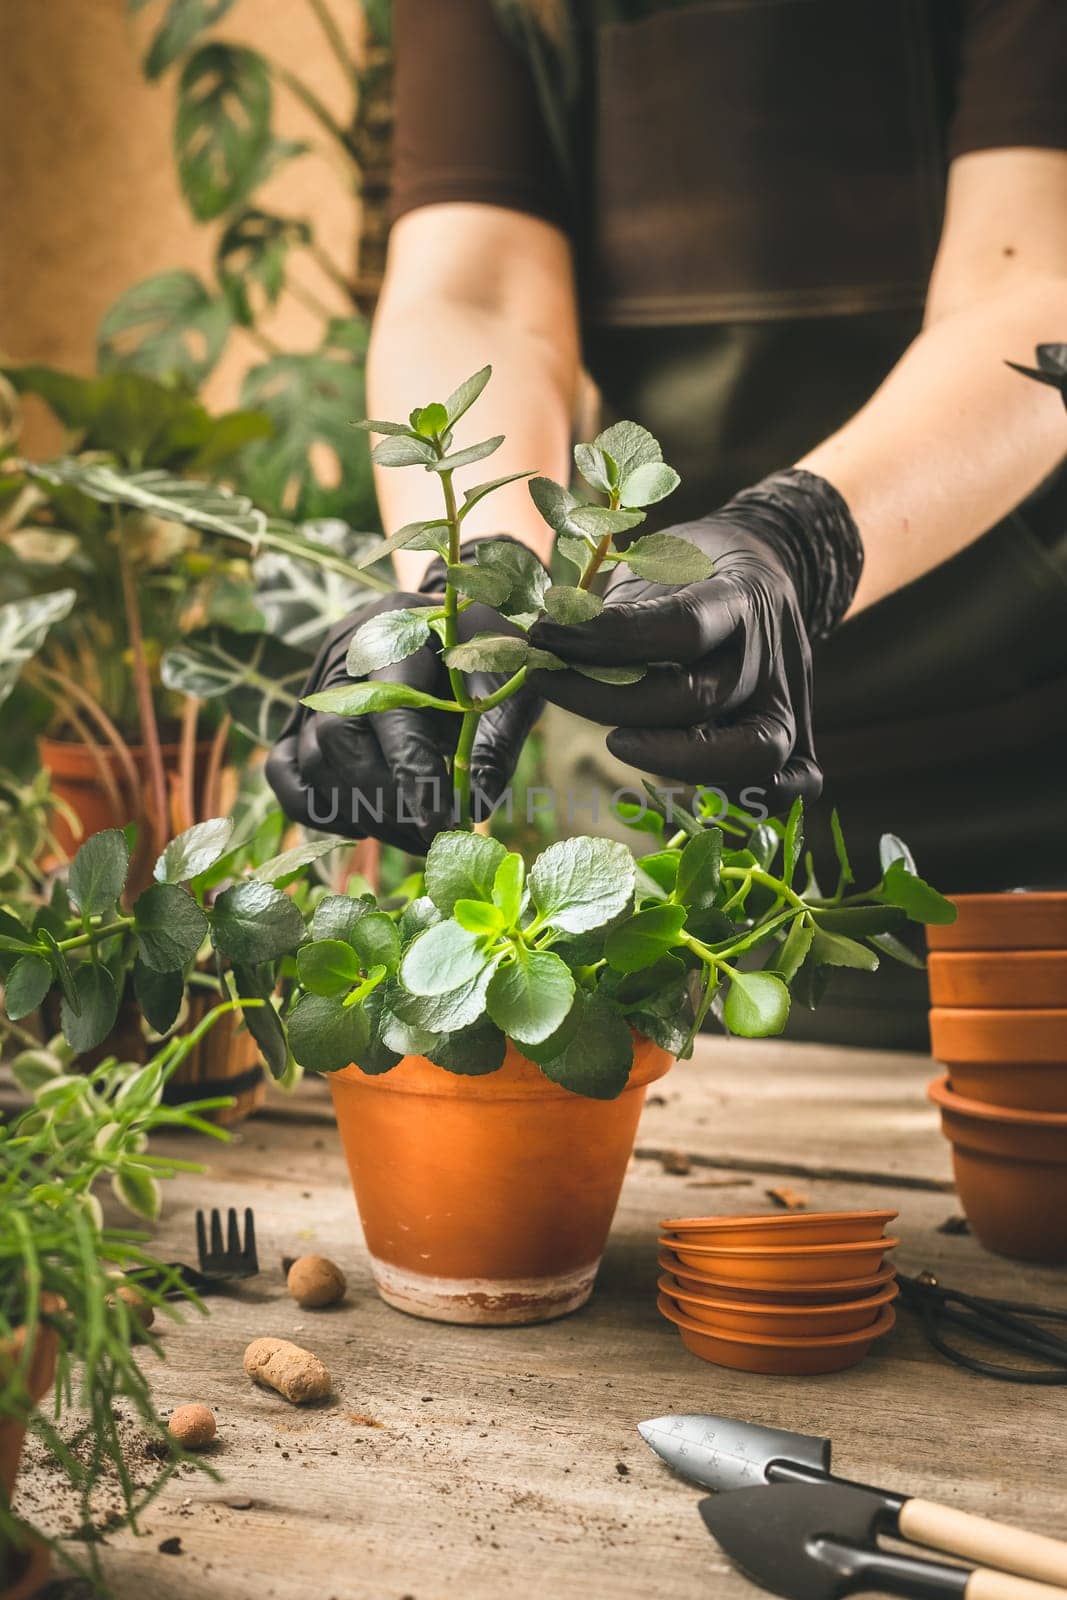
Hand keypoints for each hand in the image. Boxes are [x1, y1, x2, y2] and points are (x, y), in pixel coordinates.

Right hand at [266, 590, 541, 850]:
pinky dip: (318, 807)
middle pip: (335, 737)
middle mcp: (344, 654)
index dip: (412, 773)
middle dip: (383, 798)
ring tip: (413, 834)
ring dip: (359, 811)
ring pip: (310, 759)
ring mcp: (316, 685)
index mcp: (399, 630)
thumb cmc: (491, 650)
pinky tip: (366, 823)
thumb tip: (471, 808)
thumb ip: (494, 744)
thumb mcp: (510, 685)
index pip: (389, 710)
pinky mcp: (303, 716)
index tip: (441, 822)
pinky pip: (285, 768)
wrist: (459, 621)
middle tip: (430, 834)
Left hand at [528, 469, 861, 812]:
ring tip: (614, 742)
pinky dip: (751, 799)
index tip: (545, 638)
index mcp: (741, 595)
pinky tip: (689, 789)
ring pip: (751, 754)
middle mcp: (771, 653)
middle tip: (549, 684)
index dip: (609, 640)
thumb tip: (533, 639)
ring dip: (672, 758)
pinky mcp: (798, 734)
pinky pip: (793, 784)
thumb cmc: (691, 569)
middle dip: (611, 701)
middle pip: (698, 699)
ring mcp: (789, 700)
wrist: (768, 566)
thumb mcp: (652, 564)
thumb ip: (610, 608)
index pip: (683, 628)